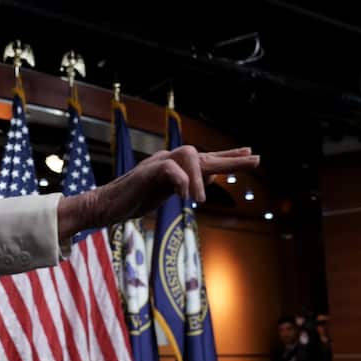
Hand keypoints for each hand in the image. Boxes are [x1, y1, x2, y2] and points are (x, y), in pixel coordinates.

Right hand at [58, 146, 258, 237]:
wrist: (104, 206)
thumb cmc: (132, 201)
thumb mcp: (165, 194)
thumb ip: (186, 185)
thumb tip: (210, 179)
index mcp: (174, 166)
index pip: (206, 158)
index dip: (228, 156)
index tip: (251, 154)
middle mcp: (168, 160)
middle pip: (204, 154)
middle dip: (231, 159)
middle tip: (256, 160)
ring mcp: (157, 163)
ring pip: (189, 155)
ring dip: (200, 176)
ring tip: (200, 201)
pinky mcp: (146, 172)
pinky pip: (170, 169)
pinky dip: (181, 182)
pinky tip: (186, 197)